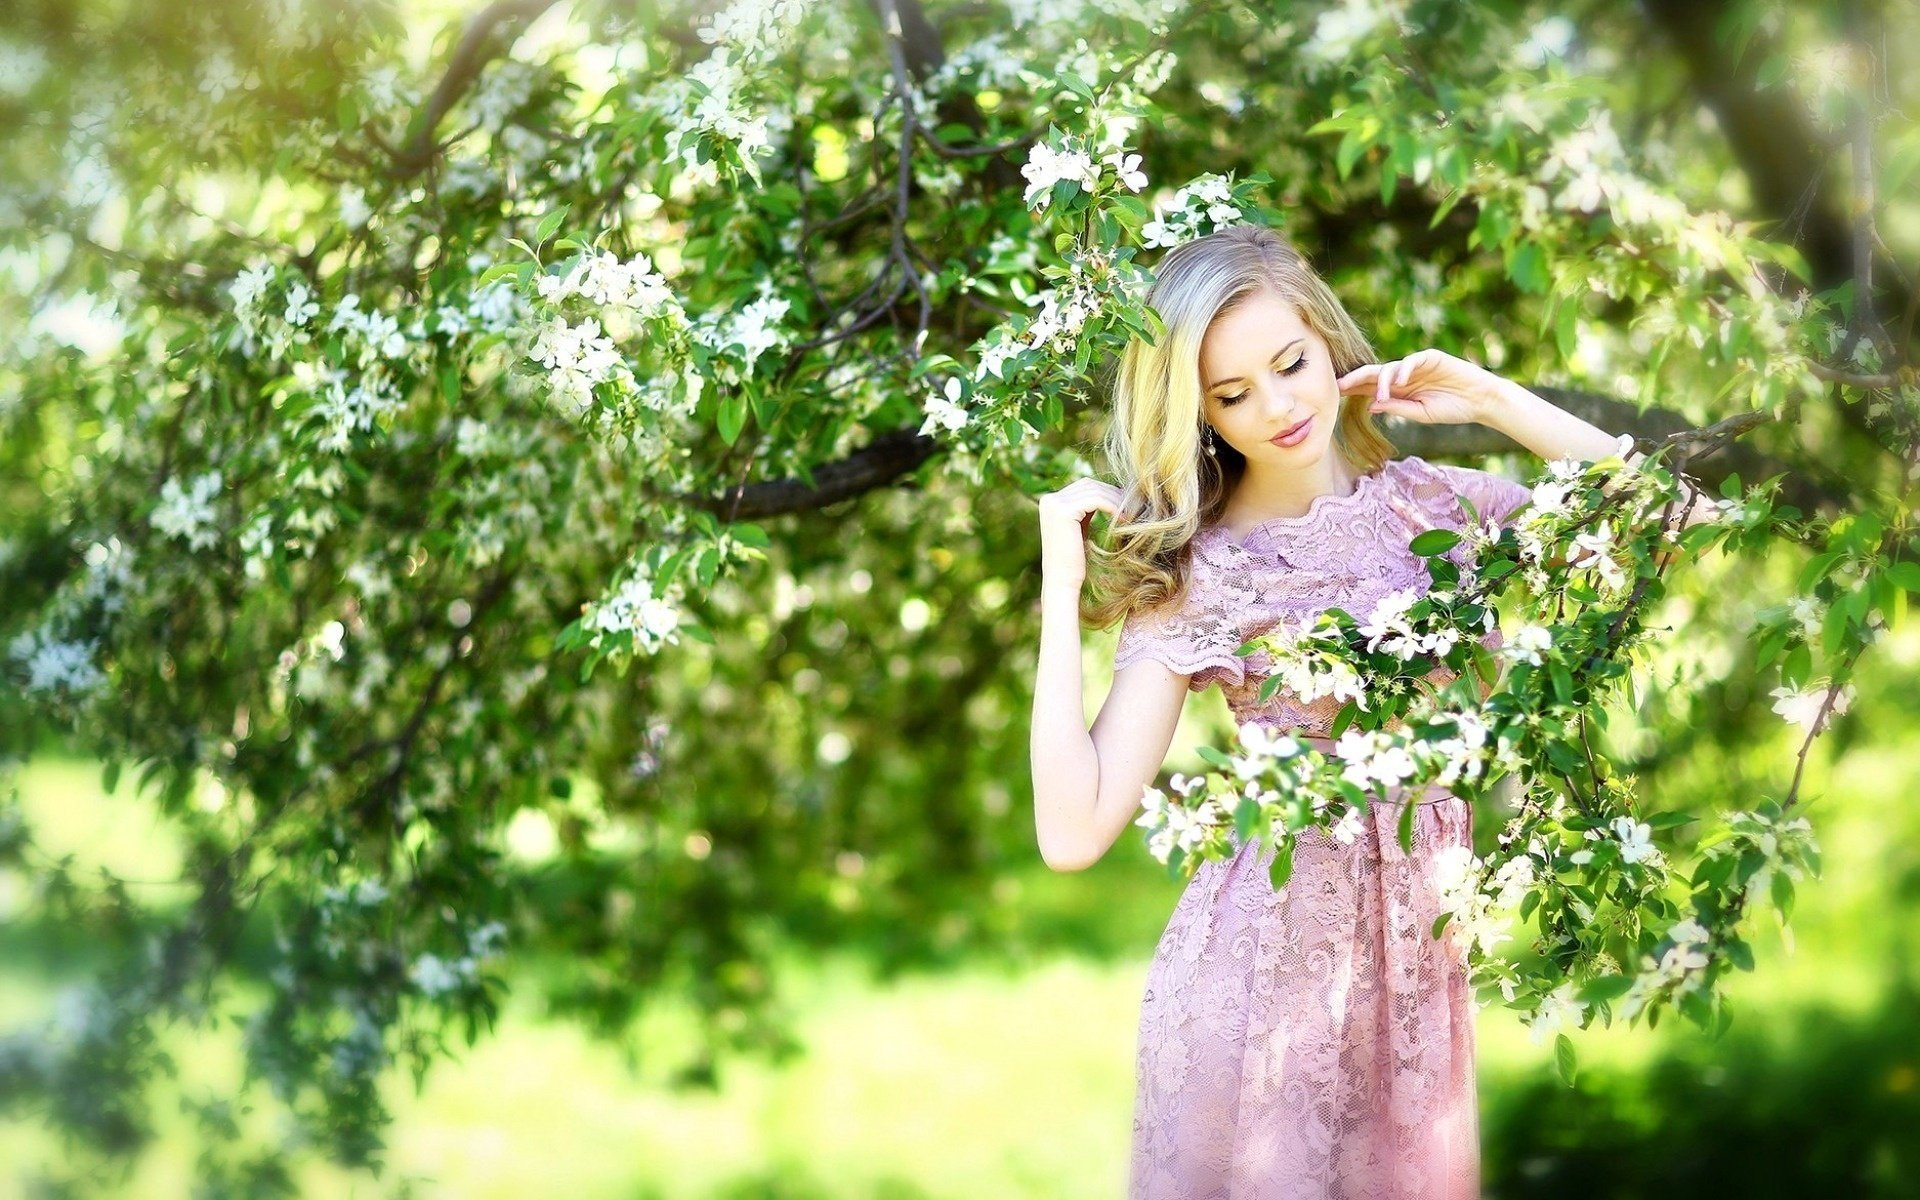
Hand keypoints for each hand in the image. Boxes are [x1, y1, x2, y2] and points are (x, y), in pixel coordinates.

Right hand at [1037, 477, 1124, 590]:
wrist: (1062, 582)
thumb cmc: (1074, 562)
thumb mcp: (1079, 529)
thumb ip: (1086, 511)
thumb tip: (1108, 493)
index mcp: (1050, 501)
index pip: (1084, 486)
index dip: (1107, 492)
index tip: (1125, 505)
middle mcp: (1049, 499)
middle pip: (1089, 484)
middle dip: (1112, 494)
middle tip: (1131, 508)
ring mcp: (1054, 504)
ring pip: (1094, 490)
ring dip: (1115, 501)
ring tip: (1130, 515)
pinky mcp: (1064, 511)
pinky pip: (1096, 500)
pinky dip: (1112, 506)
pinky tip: (1123, 519)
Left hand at [1336, 349, 1504, 426]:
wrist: (1479, 401)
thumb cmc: (1451, 408)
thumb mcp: (1420, 413)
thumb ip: (1397, 407)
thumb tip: (1371, 405)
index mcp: (1398, 390)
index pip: (1370, 388)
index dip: (1354, 390)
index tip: (1334, 395)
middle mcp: (1403, 376)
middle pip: (1374, 374)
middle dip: (1355, 379)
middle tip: (1338, 385)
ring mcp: (1416, 366)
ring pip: (1391, 368)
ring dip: (1383, 381)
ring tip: (1381, 395)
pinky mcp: (1431, 357)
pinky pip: (1413, 360)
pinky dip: (1405, 369)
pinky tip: (1400, 380)